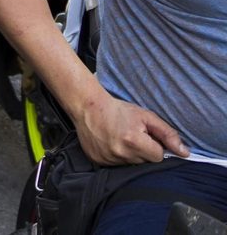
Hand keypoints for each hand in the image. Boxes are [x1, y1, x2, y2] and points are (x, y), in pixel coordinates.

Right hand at [75, 90, 189, 164]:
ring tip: (121, 139)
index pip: (158, 156)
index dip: (155, 146)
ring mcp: (108, 159)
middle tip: (133, 136)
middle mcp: (121, 154)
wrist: (88, 107)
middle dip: (143, 151)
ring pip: (131, 164)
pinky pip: (116, 165)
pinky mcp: (98, 161)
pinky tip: (112, 143)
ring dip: (130, 154)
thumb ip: (168, 134)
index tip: (146, 136)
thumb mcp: (146, 116)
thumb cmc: (119, 110)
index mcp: (134, 142)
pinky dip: (117, 156)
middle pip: (145, 162)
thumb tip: (185, 153)